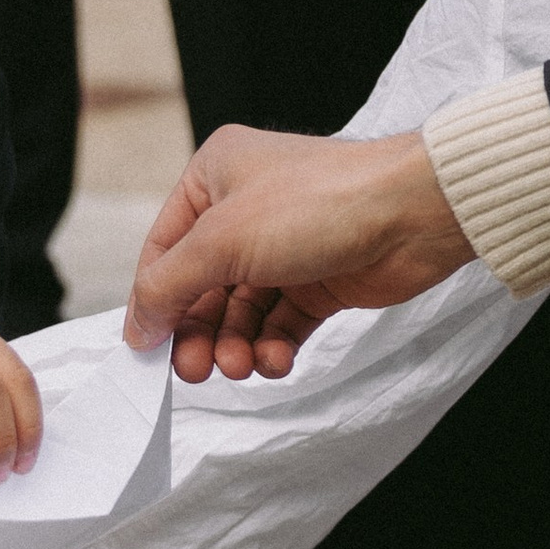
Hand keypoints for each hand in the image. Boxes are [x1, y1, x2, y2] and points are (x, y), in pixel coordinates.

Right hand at [126, 124, 470, 380]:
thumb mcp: (222, 240)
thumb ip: (169, 286)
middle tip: (196, 371)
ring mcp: (286, 247)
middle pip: (202, 287)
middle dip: (199, 332)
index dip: (154, 300)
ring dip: (235, 345)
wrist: (412, 215)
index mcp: (215, 177)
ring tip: (241, 367)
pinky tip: (275, 361)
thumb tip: (137, 327)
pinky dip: (272, 347)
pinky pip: (281, 324)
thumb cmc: (320, 202)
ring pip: (242, 312)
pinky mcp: (321, 281)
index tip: (147, 348)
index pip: (165, 249)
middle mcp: (247, 208)